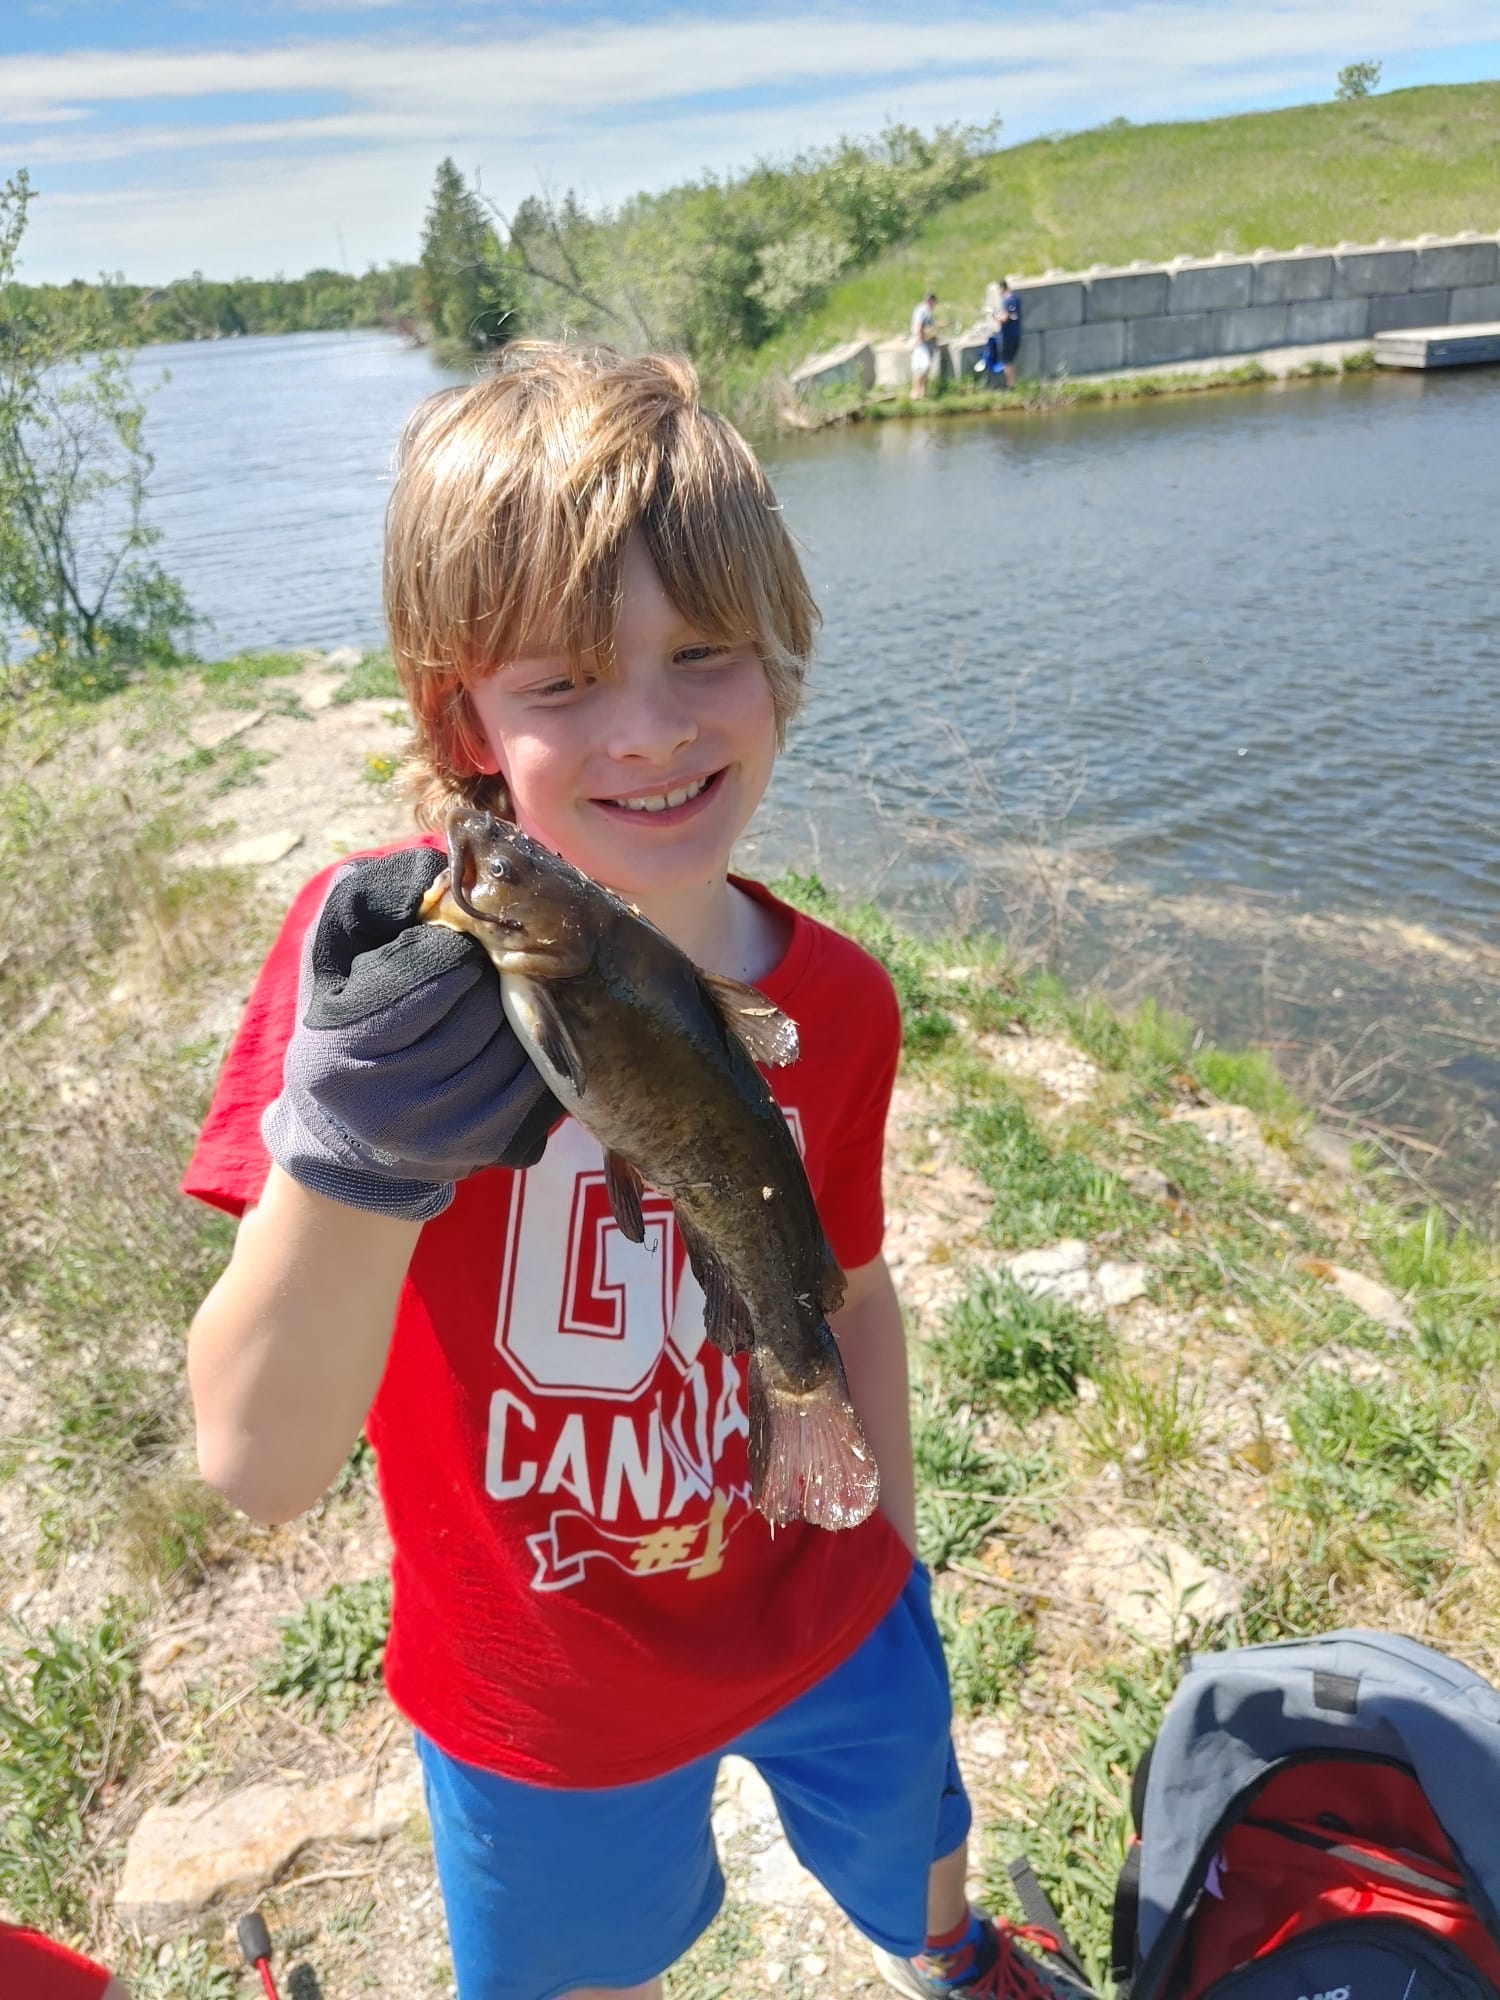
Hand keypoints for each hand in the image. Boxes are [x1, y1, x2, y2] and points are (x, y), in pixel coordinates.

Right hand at [261, 846, 561, 1220]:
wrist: (350, 1130)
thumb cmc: (345, 1015)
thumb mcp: (335, 950)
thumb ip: (372, 897)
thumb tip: (439, 874)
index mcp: (347, 1047)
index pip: (441, 969)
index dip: (455, 943)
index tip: (451, 941)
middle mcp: (394, 1104)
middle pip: (488, 1005)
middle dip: (493, 972)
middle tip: (488, 963)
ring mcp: (447, 1135)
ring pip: (522, 1040)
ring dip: (522, 1007)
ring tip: (502, 997)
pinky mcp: (490, 1149)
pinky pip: (543, 1080)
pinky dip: (540, 1048)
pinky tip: (519, 1033)